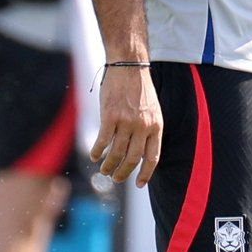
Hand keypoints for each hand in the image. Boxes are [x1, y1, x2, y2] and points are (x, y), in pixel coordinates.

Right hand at [90, 66, 162, 187]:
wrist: (130, 67)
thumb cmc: (140, 90)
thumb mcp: (153, 110)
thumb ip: (148, 130)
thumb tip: (139, 152)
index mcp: (157, 125)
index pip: (153, 157)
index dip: (146, 173)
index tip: (139, 184)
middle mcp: (143, 126)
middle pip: (133, 159)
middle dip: (124, 173)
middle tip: (116, 178)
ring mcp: (127, 122)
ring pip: (116, 153)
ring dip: (108, 165)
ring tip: (104, 169)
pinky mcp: (110, 116)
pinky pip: (102, 141)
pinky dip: (97, 152)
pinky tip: (94, 156)